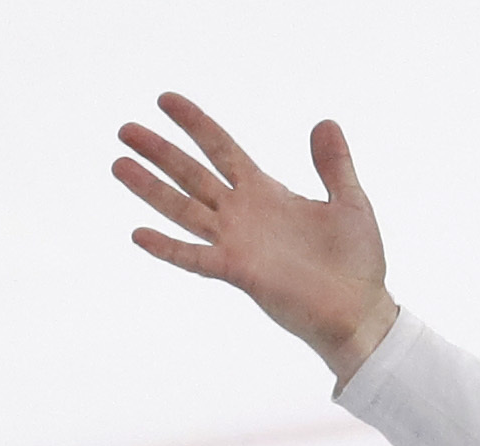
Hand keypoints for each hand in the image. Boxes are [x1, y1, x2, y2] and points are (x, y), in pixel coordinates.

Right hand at [114, 95, 396, 383]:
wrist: (361, 311)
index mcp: (266, 193)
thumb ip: (334, 165)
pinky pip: (197, 258)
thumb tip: (324, 122)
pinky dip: (168, 248)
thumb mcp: (350, 203)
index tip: (165, 100)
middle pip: (192, 174)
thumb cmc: (357, 262)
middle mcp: (244, 214)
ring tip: (118, 164)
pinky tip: (138, 234)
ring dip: (151, 189)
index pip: (221, 149)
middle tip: (125, 129)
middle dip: (159, 151)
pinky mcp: (240, 272)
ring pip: (184, 209)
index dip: (195, 124)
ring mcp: (238, 243)